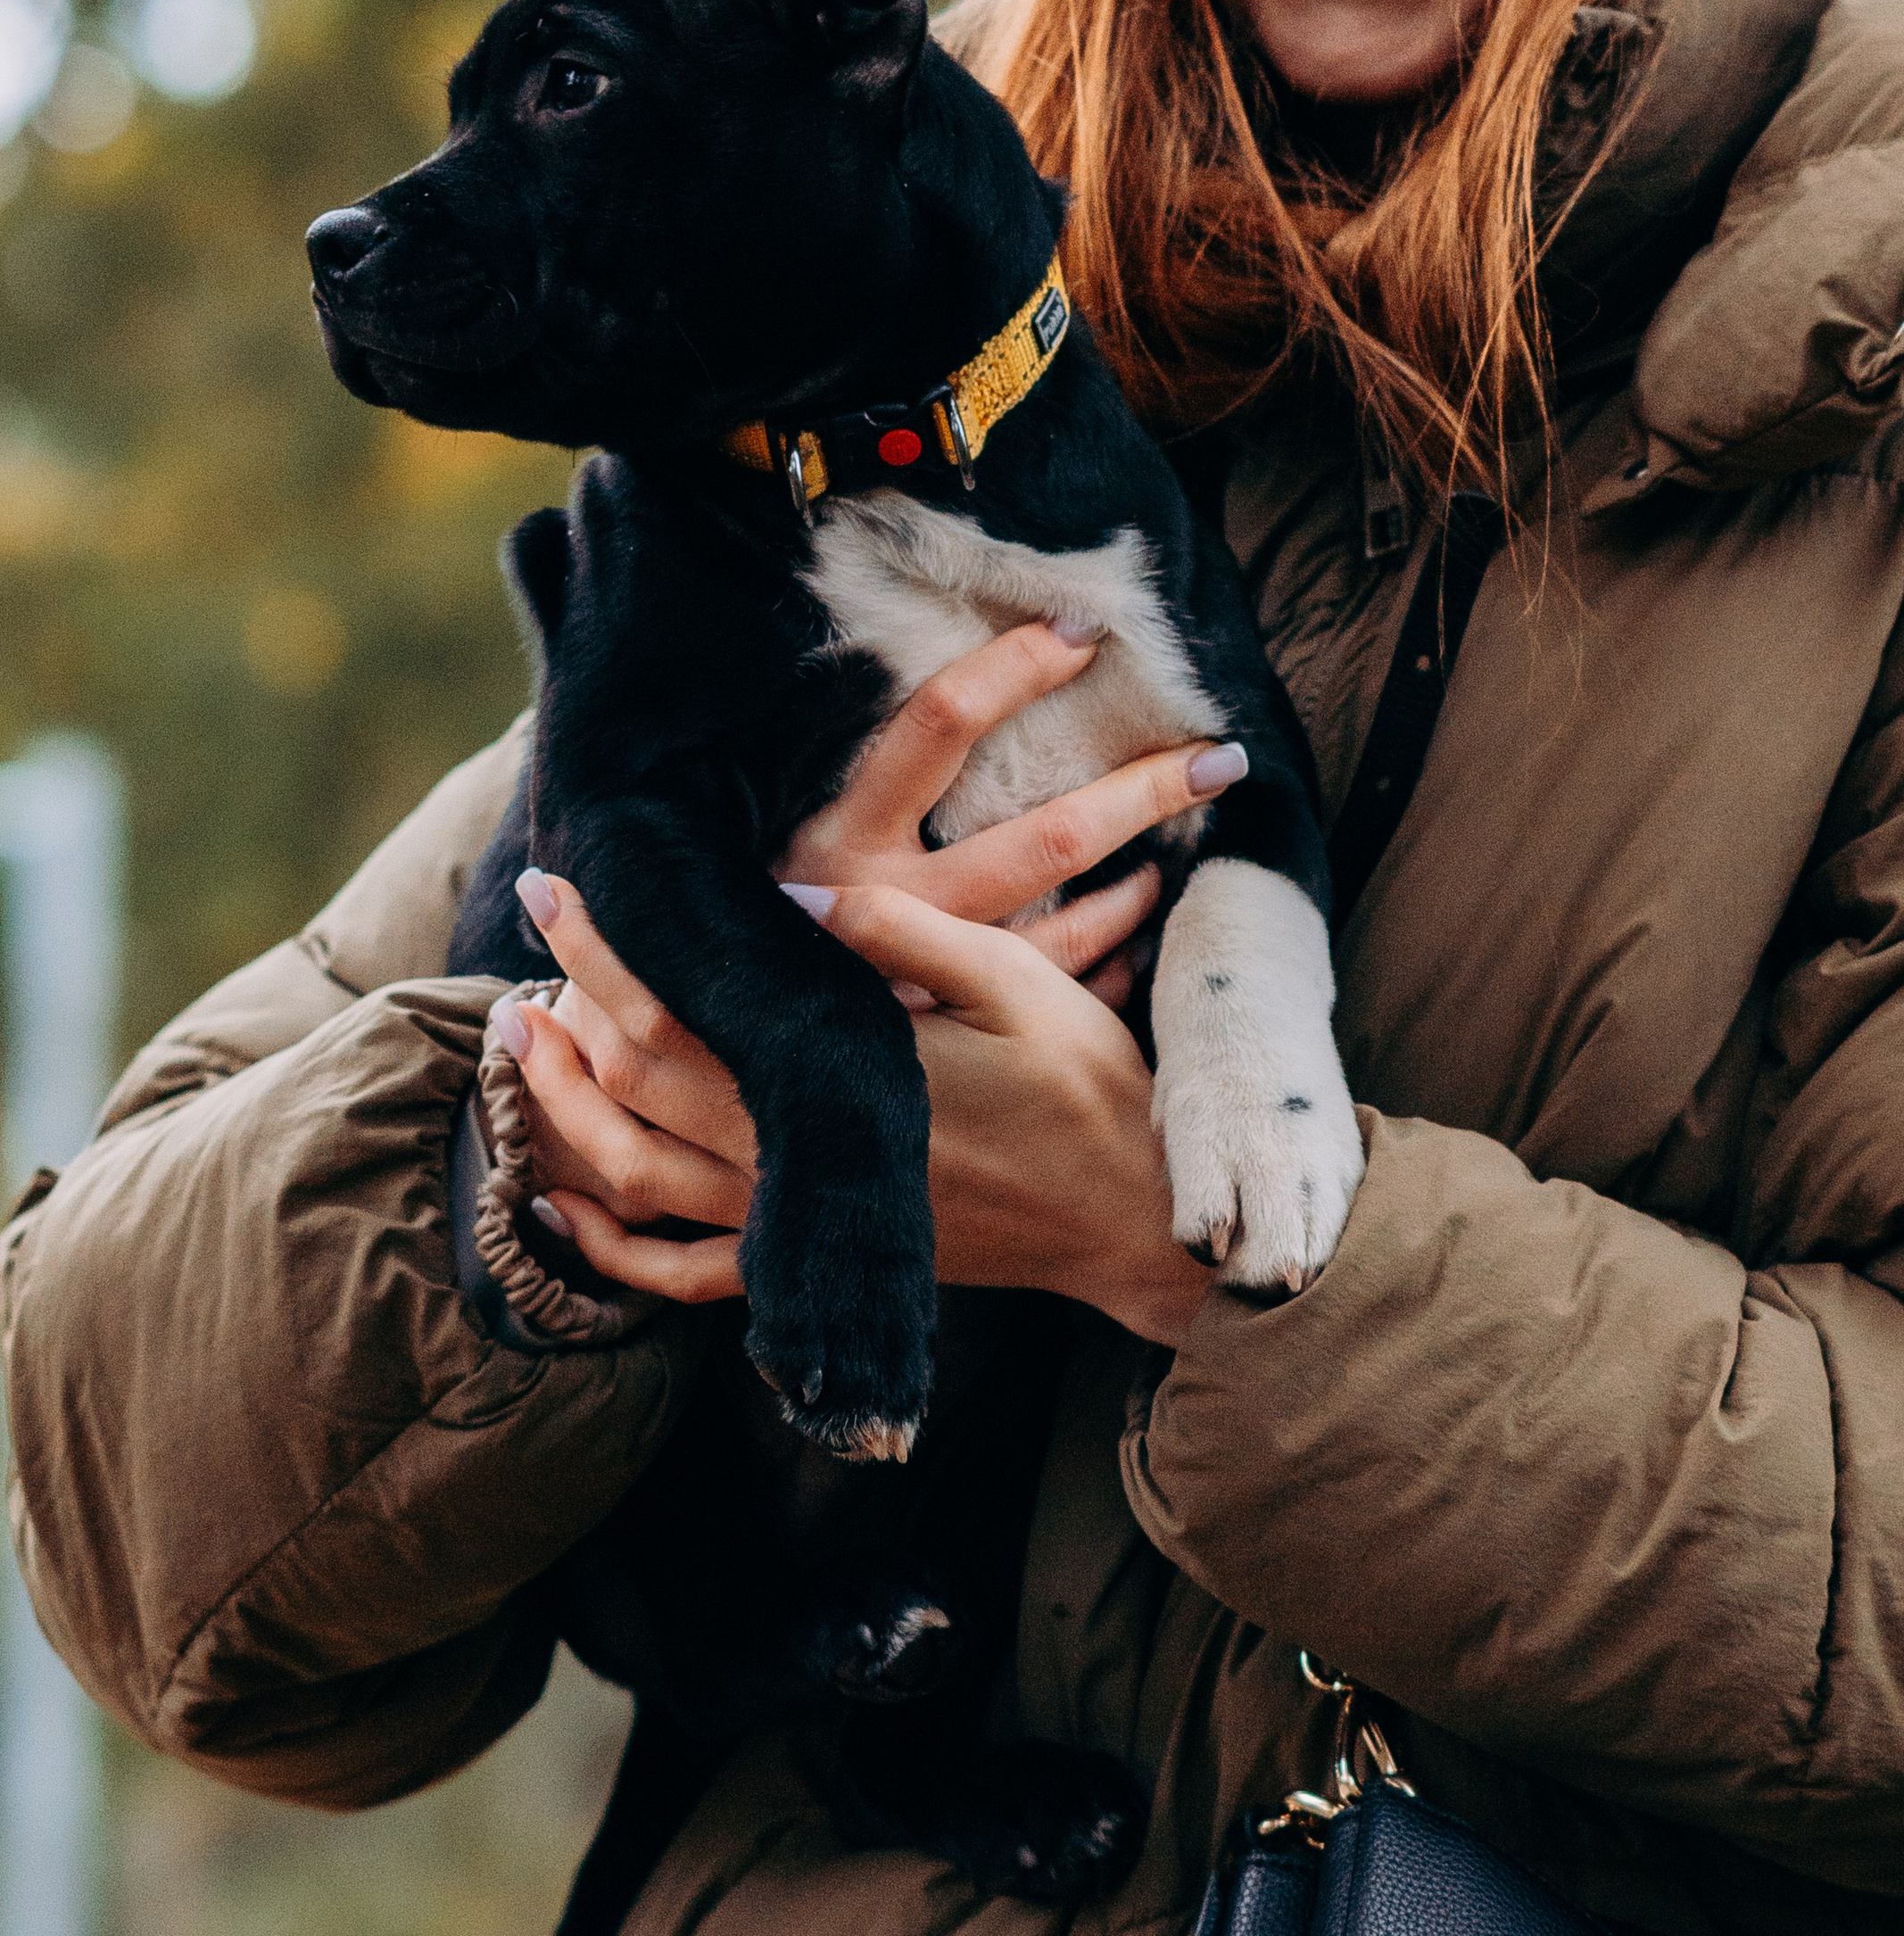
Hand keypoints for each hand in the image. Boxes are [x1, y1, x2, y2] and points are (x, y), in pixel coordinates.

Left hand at [502, 621, 1243, 1311]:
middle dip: (564, 1009)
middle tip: (534, 928)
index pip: (675, 1016)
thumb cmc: (1081, 1086)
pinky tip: (563, 1212)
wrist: (1127, 1218)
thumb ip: (899, 938)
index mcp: (825, 1091)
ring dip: (562, 1113)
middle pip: (631, 1089)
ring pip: (634, 1181)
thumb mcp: (1012, 982)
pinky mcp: (811, 1263)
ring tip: (520, 1041)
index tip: (562, 884)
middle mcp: (788, 1167)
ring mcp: (793, 1226)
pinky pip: (683, 1275)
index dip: (606, 951)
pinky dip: (611, 1250)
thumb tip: (793, 897)